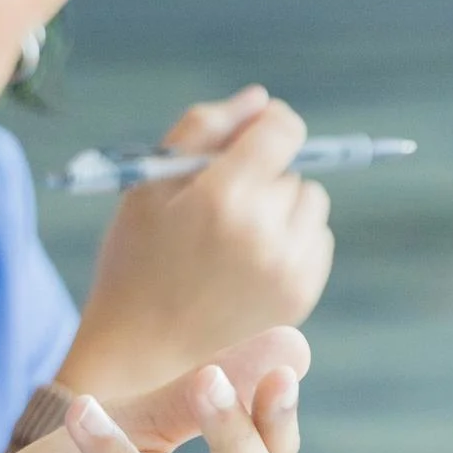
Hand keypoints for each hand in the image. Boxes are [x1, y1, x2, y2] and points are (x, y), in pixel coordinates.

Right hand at [61, 88, 333, 401]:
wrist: (143, 352)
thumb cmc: (135, 261)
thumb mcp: (146, 186)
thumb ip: (202, 130)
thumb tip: (260, 99)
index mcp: (223, 196)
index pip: (283, 130)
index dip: (268, 125)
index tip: (251, 136)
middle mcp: (266, 229)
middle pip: (295, 170)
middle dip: (264, 177)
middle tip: (219, 207)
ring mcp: (290, 265)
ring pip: (310, 203)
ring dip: (281, 208)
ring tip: (233, 237)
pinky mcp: (303, 292)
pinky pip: (316, 241)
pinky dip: (290, 242)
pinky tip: (248, 263)